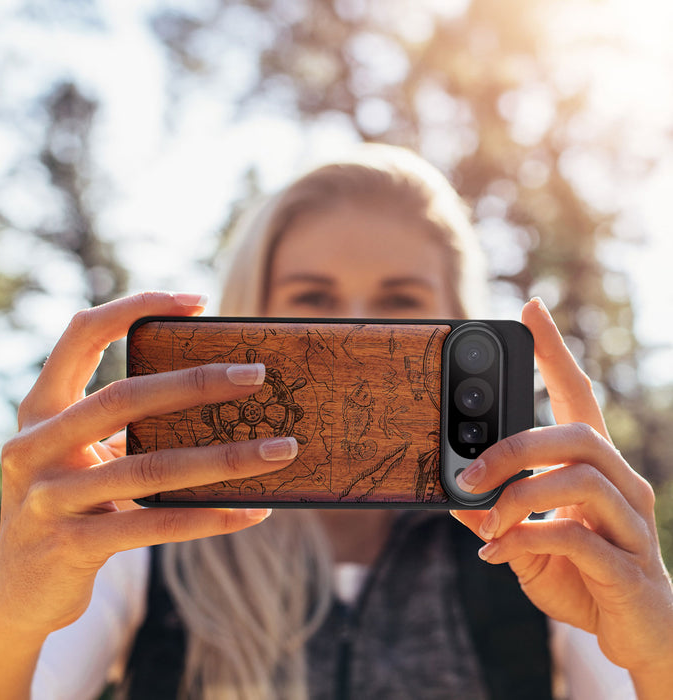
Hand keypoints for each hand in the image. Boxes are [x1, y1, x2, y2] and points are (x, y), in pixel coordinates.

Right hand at [0, 292, 297, 640]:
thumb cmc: (71, 503)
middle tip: (257, 374)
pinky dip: (210, 517)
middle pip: (124, 397)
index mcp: (41, 409)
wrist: (19, 590)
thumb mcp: (84, 455)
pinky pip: (156, 525)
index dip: (136, 308)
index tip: (197, 301)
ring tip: (280, 450)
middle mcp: (35, 445)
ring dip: (226, 458)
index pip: (82, 334)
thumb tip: (220, 399)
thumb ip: (127, 427)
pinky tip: (253, 511)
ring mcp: (49, 498)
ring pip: (151, 467)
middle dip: (197, 383)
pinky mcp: (72, 546)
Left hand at [451, 298, 672, 691]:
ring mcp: (632, 523)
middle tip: (468, 472)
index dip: (555, 352)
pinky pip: (577, 537)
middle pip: (577, 434)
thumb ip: (496, 515)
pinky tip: (498, 554)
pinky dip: (526, 539)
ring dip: (518, 497)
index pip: (578, 396)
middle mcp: (622, 484)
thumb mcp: (527, 540)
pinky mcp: (629, 566)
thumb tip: (453, 495)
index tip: (530, 309)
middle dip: (515, 447)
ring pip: (579, 479)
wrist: (637, 635)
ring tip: (485, 522)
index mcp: (595, 468)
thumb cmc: (582, 576)